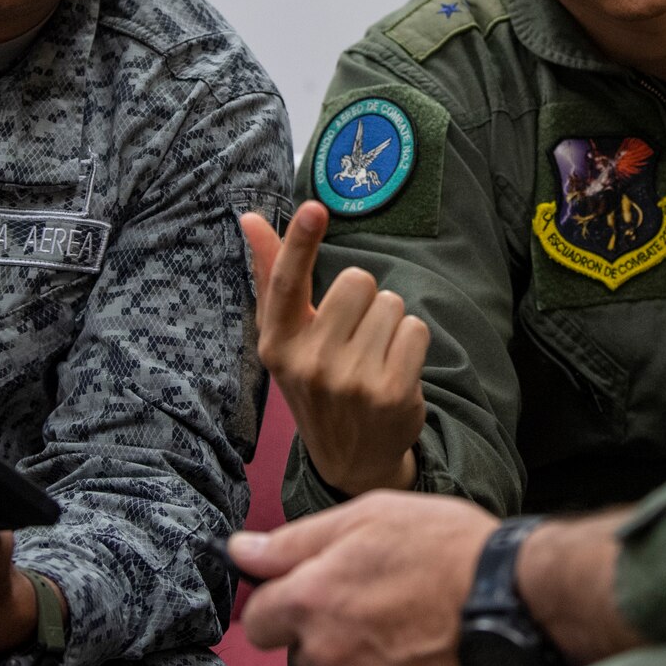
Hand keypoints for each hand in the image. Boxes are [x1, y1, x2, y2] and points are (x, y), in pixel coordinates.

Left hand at [232, 490, 495, 665]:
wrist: (516, 600)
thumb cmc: (446, 547)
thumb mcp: (369, 516)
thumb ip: (296, 540)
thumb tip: (241, 550)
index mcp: (312, 599)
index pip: (259, 618)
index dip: (282, 599)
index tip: (312, 587)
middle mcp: (328, 652)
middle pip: (303, 650)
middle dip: (328, 628)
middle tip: (376, 597)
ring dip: (363, 655)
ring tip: (410, 621)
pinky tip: (426, 647)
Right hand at [242, 202, 428, 494]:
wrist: (352, 457)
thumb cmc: (317, 379)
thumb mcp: (288, 336)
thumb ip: (272, 275)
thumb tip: (250, 218)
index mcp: (277, 344)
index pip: (287, 283)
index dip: (300, 242)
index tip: (314, 208)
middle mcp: (309, 364)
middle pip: (357, 280)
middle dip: (364, 299)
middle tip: (355, 335)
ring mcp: (351, 382)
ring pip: (391, 303)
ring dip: (390, 322)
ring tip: (375, 355)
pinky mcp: (391, 394)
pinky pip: (415, 328)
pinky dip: (412, 341)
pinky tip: (396, 368)